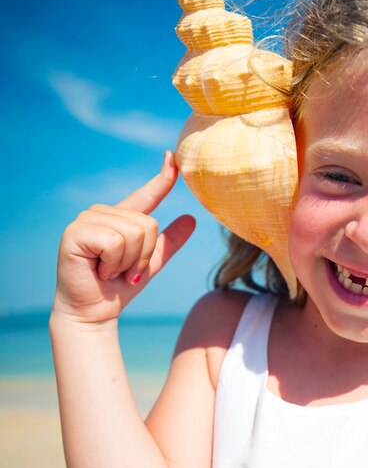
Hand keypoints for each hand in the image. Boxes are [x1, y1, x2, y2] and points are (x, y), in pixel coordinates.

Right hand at [52, 151, 195, 323]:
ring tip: (110, 271)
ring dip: (128, 262)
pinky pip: (116, 242)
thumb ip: (169, 241)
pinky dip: (114, 263)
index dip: (163, 177)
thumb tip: (192, 218)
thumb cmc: (119, 288)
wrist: (94, 312)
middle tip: (124, 272)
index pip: (147, 194)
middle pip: (148, 224)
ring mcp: (87, 220)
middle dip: (143, 256)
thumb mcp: (151, 262)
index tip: (173, 155)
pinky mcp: (75, 232)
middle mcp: (103, 212)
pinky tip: (99, 270)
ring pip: (134, 233)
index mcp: (121, 217)